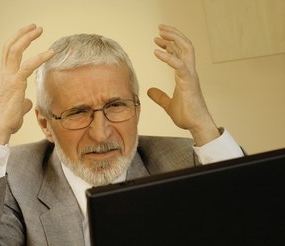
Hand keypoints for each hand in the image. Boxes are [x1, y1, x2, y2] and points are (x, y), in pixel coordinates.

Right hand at [0, 24, 53, 144]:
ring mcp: (8, 78)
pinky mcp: (15, 84)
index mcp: (5, 77)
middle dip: (22, 34)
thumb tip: (29, 102)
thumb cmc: (8, 120)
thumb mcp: (18, 107)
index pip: (8, 53)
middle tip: (34, 26)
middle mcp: (4, 74)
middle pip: (10, 46)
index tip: (28, 33)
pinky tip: (50, 53)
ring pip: (14, 50)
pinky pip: (28, 66)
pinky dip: (40, 57)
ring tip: (39, 29)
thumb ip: (23, 101)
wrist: (0, 128)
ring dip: (27, 37)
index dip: (17, 40)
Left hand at [147, 24, 218, 145]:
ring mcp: (190, 76)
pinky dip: (168, 56)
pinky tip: (156, 51)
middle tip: (160, 28)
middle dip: (173, 35)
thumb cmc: (187, 116)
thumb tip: (149, 91)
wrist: (197, 126)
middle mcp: (189, 72)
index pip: (180, 53)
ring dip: (173, 38)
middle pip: (184, 46)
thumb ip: (160, 97)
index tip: (157, 40)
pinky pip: (179, 65)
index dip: (170, 44)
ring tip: (160, 32)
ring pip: (185, 49)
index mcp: (185, 75)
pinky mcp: (189, 82)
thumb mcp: (168, 104)